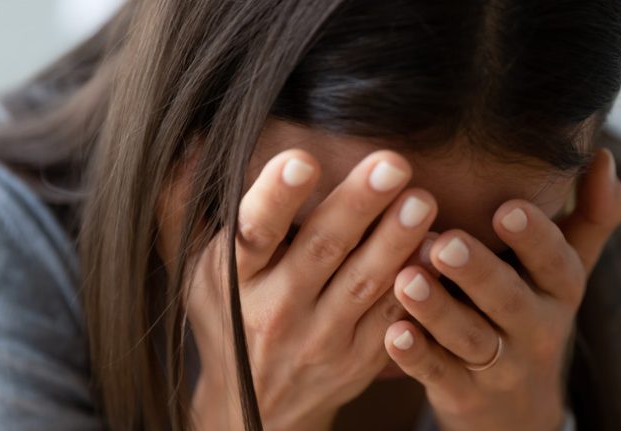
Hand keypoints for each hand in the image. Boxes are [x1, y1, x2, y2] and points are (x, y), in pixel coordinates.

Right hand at [186, 149, 436, 429]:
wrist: (254, 407)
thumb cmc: (228, 319)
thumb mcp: (197, 271)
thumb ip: (187, 208)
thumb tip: (185, 142)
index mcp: (234, 280)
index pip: (253, 235)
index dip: (275, 198)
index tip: (302, 160)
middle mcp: (275, 310)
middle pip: (320, 251)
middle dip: (356, 206)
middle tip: (391, 165)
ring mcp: (320, 338)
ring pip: (363, 284)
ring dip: (395, 241)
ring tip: (422, 200)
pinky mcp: (357, 358)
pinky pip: (391, 317)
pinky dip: (415, 285)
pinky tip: (436, 251)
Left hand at [383, 148, 620, 430]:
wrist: (518, 407)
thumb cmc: (533, 312)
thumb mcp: (566, 270)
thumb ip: (589, 216)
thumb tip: (601, 155)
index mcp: (559, 290)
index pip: (555, 262)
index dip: (534, 237)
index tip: (507, 208)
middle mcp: (535, 328)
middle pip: (509, 300)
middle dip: (478, 272)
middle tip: (444, 244)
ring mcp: (499, 366)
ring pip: (470, 338)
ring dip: (438, 310)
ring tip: (407, 279)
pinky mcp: (463, 394)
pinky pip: (439, 374)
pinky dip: (417, 356)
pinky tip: (393, 333)